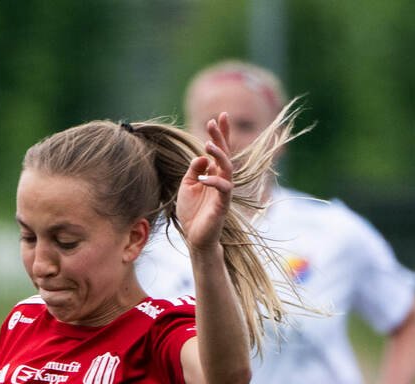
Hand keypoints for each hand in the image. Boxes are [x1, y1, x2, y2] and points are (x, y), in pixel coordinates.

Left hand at [176, 113, 236, 250]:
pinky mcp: (223, 204)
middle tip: (213, 122)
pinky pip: (223, 188)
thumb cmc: (192, 212)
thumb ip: (193, 169)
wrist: (195, 236)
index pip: (219, 150)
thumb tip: (201, 156)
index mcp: (212, 173)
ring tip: (207, 145)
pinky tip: (202, 178)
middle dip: (220, 137)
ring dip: (218, 155)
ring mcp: (224, 191)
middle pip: (224, 154)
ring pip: (227, 168)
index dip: (220, 134)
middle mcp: (221, 179)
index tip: (219, 116)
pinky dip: (213, 181)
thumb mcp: (187, 185)